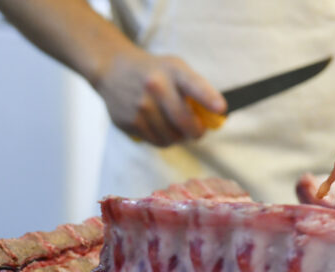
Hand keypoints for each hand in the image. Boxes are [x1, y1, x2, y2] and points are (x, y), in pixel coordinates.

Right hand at [97, 49, 225, 146]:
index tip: (221, 109)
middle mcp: (155, 87)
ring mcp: (140, 107)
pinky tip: (162, 130)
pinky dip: (163, 140)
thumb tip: (213, 117)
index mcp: (171, 71)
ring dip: (179, 138)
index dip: (209, 98)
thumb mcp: (174, 68)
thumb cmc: (152, 71)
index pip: (194, 85)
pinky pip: (155, 141)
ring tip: (177, 130)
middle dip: (196, 132)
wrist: (113, 71)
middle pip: (183, 120)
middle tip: (198, 133)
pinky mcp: (129, 122)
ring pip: (170, 136)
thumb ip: (194, 88)